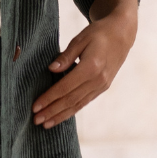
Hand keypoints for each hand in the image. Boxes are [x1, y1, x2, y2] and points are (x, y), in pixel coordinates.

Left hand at [32, 0, 137, 128]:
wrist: (122, 34)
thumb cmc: (98, 33)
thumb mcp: (80, 39)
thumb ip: (66, 56)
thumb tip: (51, 69)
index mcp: (91, 67)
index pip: (65, 87)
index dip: (49, 98)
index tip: (35, 106)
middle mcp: (98, 80)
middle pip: (70, 100)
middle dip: (52, 111)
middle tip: (36, 120)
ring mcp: (102, 85)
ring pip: (78, 104)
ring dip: (61, 115)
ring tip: (46, 124)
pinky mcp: (103, 87)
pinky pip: (85, 102)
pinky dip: (72, 110)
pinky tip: (61, 116)